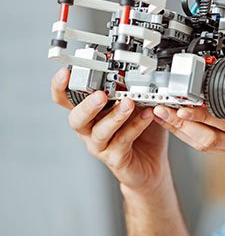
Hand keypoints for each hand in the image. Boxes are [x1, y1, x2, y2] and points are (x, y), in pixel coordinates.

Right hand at [51, 68, 169, 192]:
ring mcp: (100, 145)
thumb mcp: (134, 105)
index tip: (66, 73)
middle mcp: (89, 130)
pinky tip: (147, 115)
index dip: (60, 87)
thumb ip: (129, 91)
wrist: (151, 163)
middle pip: (76, 118)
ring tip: (128, 104)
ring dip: (114, 116)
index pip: (66, 99)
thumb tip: (133, 72)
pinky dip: (136, 126)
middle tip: (100, 95)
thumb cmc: (140, 132)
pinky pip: (123, 140)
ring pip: (100, 131)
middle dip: (87, 105)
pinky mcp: (115, 158)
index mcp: (89, 113)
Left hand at [151, 48, 224, 190]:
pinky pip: (211, 145)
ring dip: (182, 130)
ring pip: (204, 143)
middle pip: (206, 137)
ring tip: (162, 115)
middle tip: (160, 109)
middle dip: (180, 124)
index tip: (182, 105)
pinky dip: (194, 135)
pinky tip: (184, 125)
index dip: (201, 115)